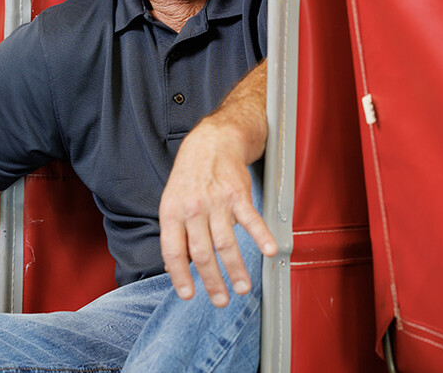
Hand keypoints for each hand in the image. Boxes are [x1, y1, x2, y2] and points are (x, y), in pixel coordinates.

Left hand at [158, 61, 276, 305]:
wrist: (211, 141)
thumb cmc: (190, 175)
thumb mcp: (172, 200)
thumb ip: (175, 232)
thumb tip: (176, 267)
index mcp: (172, 212)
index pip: (173, 251)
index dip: (180, 275)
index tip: (188, 295)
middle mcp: (192, 208)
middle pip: (202, 253)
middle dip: (212, 281)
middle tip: (221, 300)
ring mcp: (216, 201)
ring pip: (226, 243)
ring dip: (236, 270)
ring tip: (243, 288)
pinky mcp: (238, 194)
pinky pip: (251, 220)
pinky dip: (262, 237)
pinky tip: (270, 252)